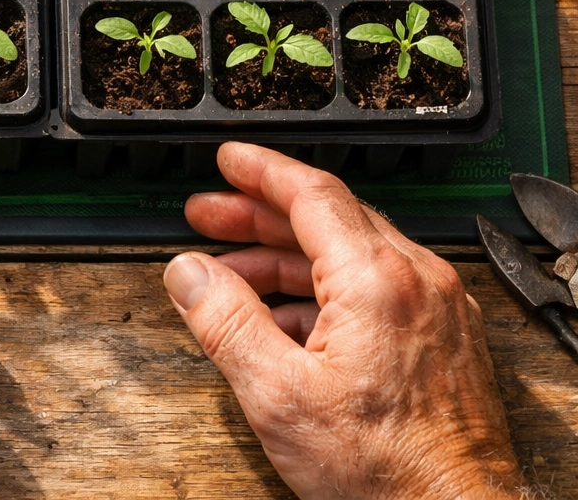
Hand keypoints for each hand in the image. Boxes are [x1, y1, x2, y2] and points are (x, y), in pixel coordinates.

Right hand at [163, 142, 524, 499]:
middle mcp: (415, 278)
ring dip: (284, 254)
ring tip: (230, 272)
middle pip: (326, 217)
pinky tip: (281, 315)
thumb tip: (187, 273)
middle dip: (258, 212)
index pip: (311, 193)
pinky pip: (372, 285)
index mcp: (377, 280)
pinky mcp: (441, 333)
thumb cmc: (386, 472)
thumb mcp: (280, 396)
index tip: (228, 160)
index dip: (260, 170)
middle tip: (208, 215)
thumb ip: (226, 324)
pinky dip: (320, 287)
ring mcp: (434, 305)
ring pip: (348, 251)